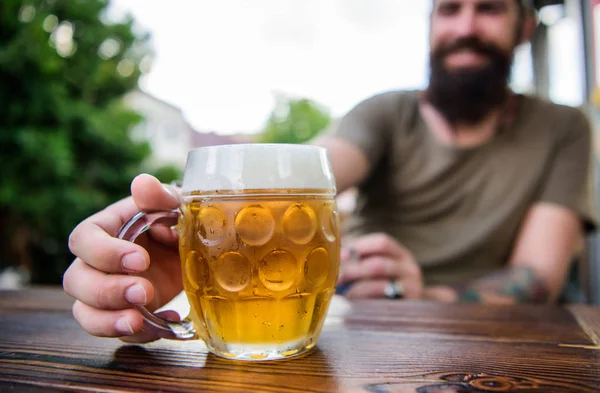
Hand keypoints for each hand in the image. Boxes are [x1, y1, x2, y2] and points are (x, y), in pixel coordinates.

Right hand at [63, 174, 182, 342]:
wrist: (196, 249)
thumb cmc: (177, 220)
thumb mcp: (175, 205)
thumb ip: (159, 197)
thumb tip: (143, 184)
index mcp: (105, 230)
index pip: (84, 240)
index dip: (105, 253)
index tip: (140, 260)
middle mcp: (98, 263)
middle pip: (76, 281)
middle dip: (106, 291)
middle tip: (144, 292)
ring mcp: (108, 292)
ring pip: (85, 313)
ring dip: (108, 321)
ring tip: (138, 322)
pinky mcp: (125, 313)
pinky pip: (117, 331)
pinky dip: (140, 333)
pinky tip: (168, 321)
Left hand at [337, 233, 422, 298]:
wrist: (412, 311)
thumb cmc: (388, 285)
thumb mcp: (381, 269)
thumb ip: (362, 261)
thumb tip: (335, 259)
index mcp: (401, 254)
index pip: (382, 242)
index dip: (361, 246)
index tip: (342, 255)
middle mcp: (409, 268)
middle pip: (378, 264)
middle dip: (353, 271)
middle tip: (337, 278)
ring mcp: (411, 288)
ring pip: (380, 285)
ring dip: (357, 289)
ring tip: (344, 293)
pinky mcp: (407, 306)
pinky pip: (383, 303)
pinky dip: (366, 302)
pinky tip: (355, 303)